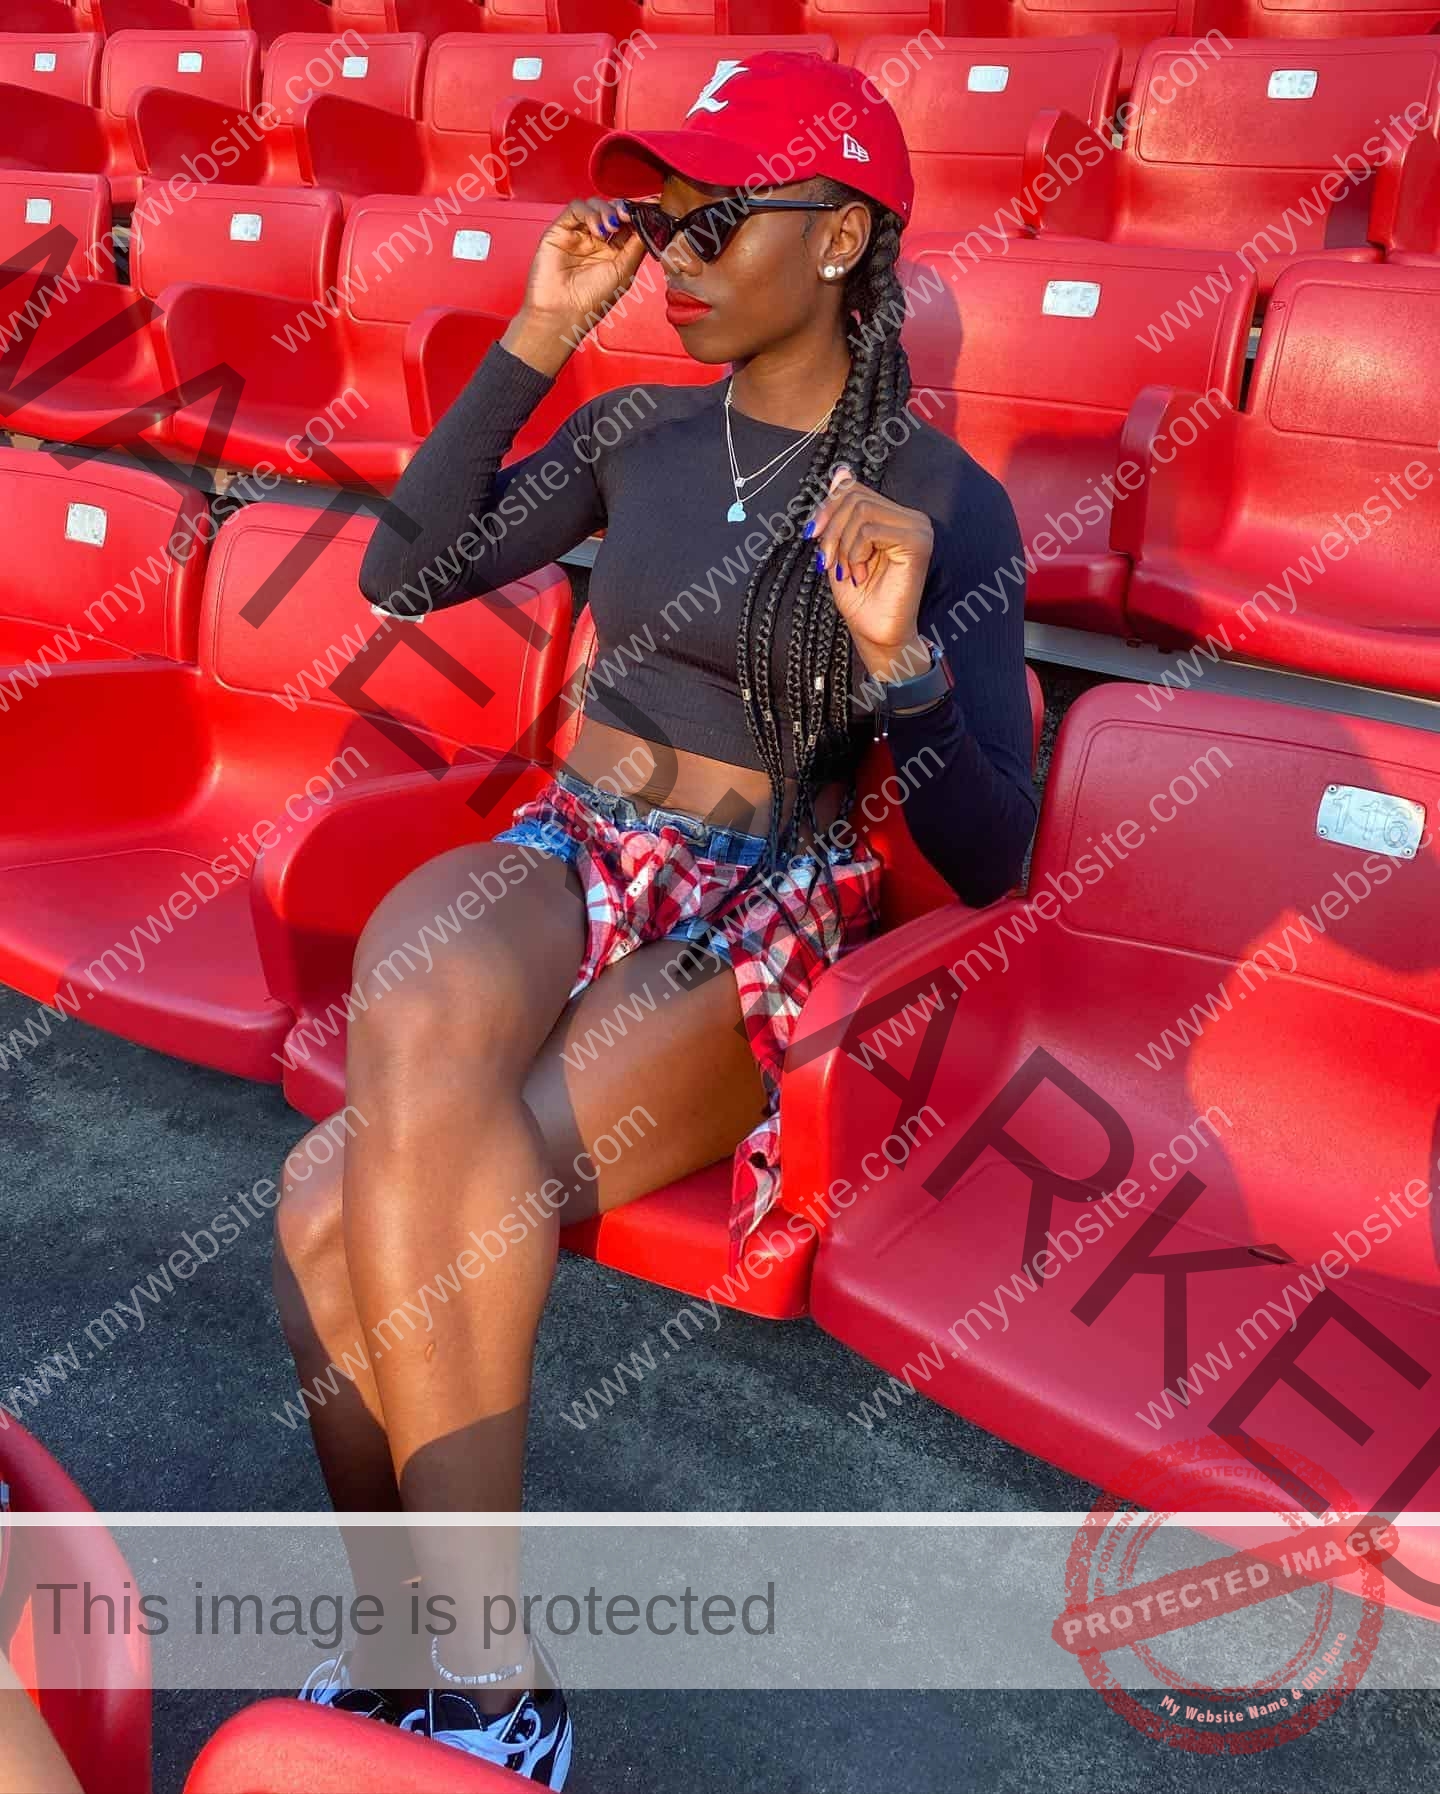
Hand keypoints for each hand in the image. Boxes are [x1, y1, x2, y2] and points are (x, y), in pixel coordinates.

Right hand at [503, 197, 645, 375]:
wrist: (563, 312)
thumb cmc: (592, 300)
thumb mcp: (625, 271)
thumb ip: (638, 244)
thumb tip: (652, 221)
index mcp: (615, 252)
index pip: (629, 224)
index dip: (638, 214)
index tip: (650, 208)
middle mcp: (597, 241)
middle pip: (613, 210)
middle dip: (623, 209)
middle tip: (628, 216)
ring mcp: (579, 234)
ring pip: (595, 205)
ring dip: (607, 210)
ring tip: (610, 227)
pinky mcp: (561, 229)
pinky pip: (576, 208)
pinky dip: (589, 212)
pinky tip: (596, 229)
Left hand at [806, 465, 934, 675]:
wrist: (875, 634)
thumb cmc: (860, 599)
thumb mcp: (840, 548)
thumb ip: (841, 513)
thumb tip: (841, 471)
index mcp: (893, 516)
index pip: (854, 489)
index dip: (827, 507)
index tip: (812, 536)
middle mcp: (910, 517)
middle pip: (854, 496)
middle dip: (831, 529)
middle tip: (828, 562)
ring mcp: (917, 527)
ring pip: (860, 511)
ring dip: (842, 545)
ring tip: (847, 572)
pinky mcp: (918, 542)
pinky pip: (871, 529)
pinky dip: (855, 553)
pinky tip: (860, 574)